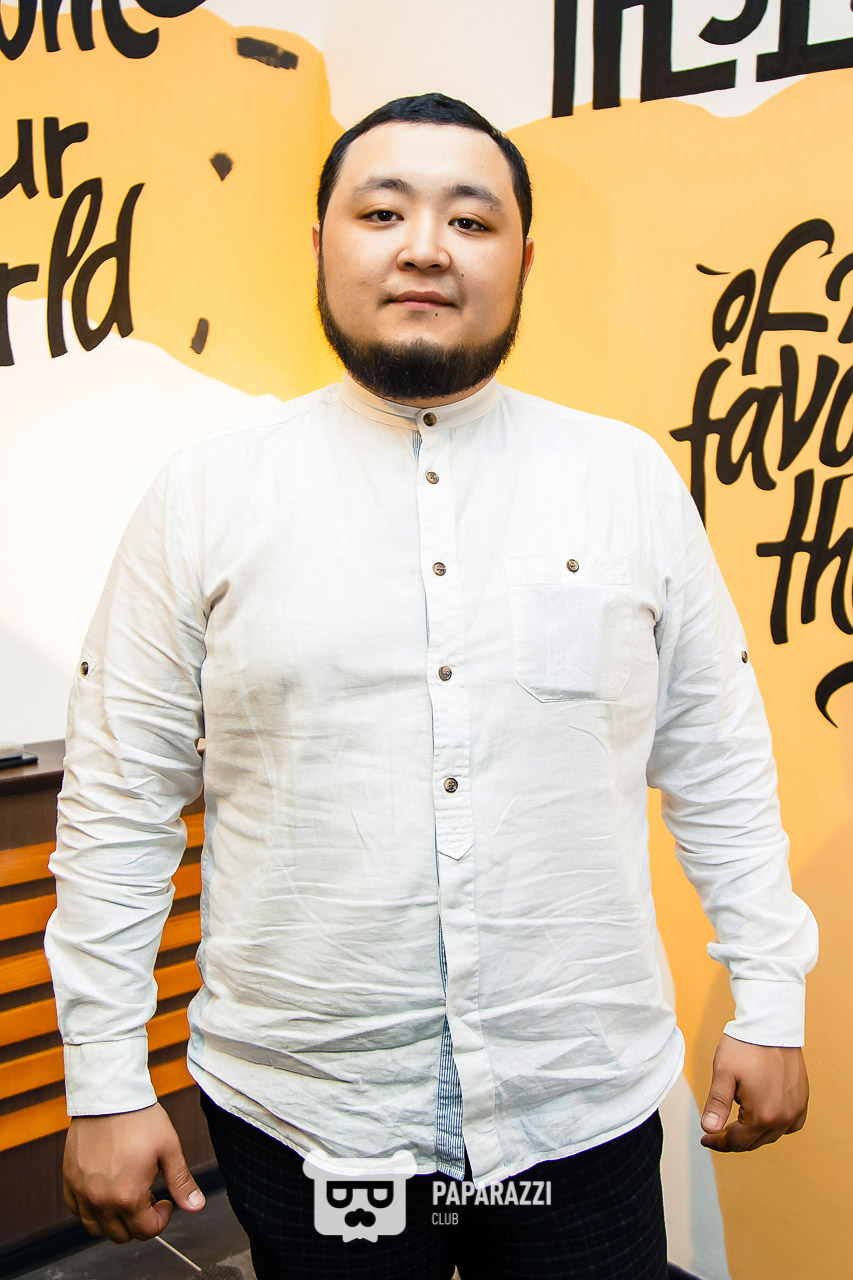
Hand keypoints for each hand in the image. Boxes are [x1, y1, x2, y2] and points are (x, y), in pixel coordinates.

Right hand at [63, 1102, 205, 1241]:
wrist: (109, 1095)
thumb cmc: (140, 1119)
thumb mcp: (169, 1149)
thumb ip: (181, 1182)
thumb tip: (196, 1207)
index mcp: (128, 1197)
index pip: (146, 1231)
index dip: (161, 1219)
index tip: (165, 1200)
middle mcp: (100, 1201)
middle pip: (121, 1235)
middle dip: (139, 1221)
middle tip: (149, 1195)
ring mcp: (81, 1193)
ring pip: (96, 1228)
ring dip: (114, 1220)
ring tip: (127, 1193)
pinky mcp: (69, 1181)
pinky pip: (77, 1211)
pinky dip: (92, 1209)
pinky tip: (106, 1189)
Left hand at [699, 1033, 808, 1152]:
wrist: (771, 1025)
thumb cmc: (745, 1046)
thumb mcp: (724, 1074)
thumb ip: (717, 1104)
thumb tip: (709, 1129)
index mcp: (762, 1115)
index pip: (738, 1142)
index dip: (719, 1143)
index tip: (706, 1138)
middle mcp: (783, 1117)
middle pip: (755, 1141)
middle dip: (734, 1139)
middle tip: (716, 1132)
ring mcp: (796, 1109)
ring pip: (772, 1134)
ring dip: (754, 1133)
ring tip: (737, 1123)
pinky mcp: (802, 1099)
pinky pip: (790, 1124)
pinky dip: (776, 1126)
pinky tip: (765, 1117)